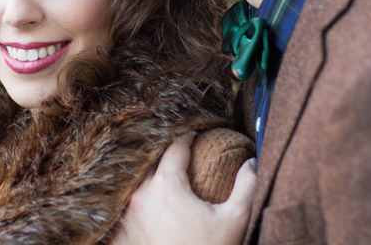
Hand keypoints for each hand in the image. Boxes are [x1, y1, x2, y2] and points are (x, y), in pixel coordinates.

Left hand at [112, 133, 256, 244]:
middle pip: (151, 162)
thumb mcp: (235, 219)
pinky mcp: (119, 235)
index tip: (196, 136)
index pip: (175, 146)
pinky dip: (136, 204)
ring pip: (135, 184)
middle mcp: (140, 194)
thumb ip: (246, 185)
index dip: (187, 137)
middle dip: (166, 156)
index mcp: (167, 184)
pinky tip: (149, 209)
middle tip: (181, 156)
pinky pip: (123, 209)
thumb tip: (251, 161)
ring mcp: (126, 215)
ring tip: (165, 181)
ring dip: (149, 180)